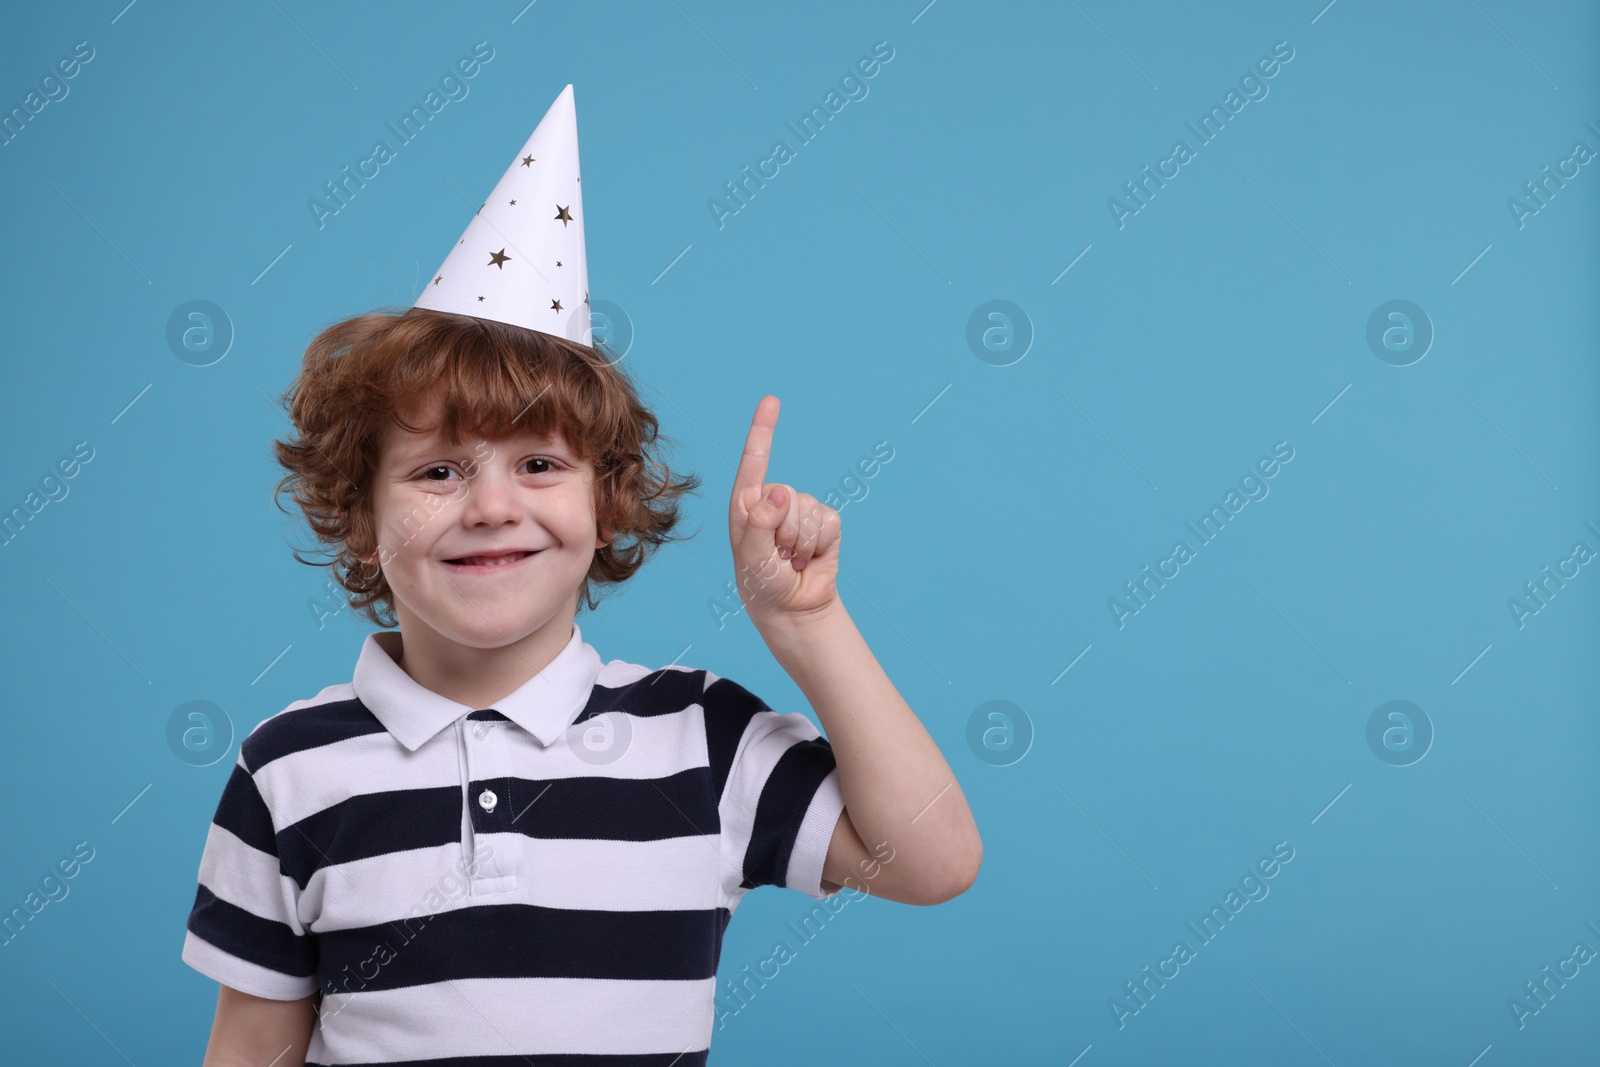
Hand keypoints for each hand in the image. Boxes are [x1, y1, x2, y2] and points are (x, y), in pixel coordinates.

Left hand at [728, 395, 841, 622]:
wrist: (793, 608)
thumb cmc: (762, 583)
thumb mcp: (751, 558)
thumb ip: (759, 525)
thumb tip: (778, 493)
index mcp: (746, 504)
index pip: (754, 463)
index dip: (763, 431)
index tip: (772, 401)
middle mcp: (773, 502)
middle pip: (787, 494)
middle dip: (785, 530)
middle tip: (778, 555)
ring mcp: (800, 511)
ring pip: (809, 509)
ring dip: (802, 541)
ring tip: (792, 559)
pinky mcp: (825, 522)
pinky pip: (829, 520)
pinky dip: (821, 543)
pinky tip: (810, 558)